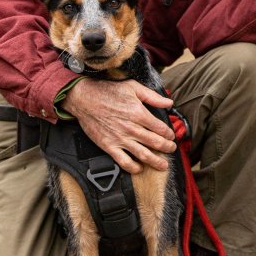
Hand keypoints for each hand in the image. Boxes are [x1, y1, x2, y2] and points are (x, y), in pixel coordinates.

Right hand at [61, 78, 175, 172]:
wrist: (84, 99)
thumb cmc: (107, 91)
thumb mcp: (133, 87)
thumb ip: (153, 96)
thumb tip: (169, 102)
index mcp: (139, 113)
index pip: (161, 128)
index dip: (169, 134)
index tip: (171, 136)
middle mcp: (131, 128)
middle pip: (155, 143)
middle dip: (167, 148)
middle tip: (171, 149)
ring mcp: (120, 139)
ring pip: (143, 155)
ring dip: (156, 161)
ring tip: (163, 165)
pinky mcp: (109, 146)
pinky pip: (123, 161)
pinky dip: (133, 167)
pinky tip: (139, 168)